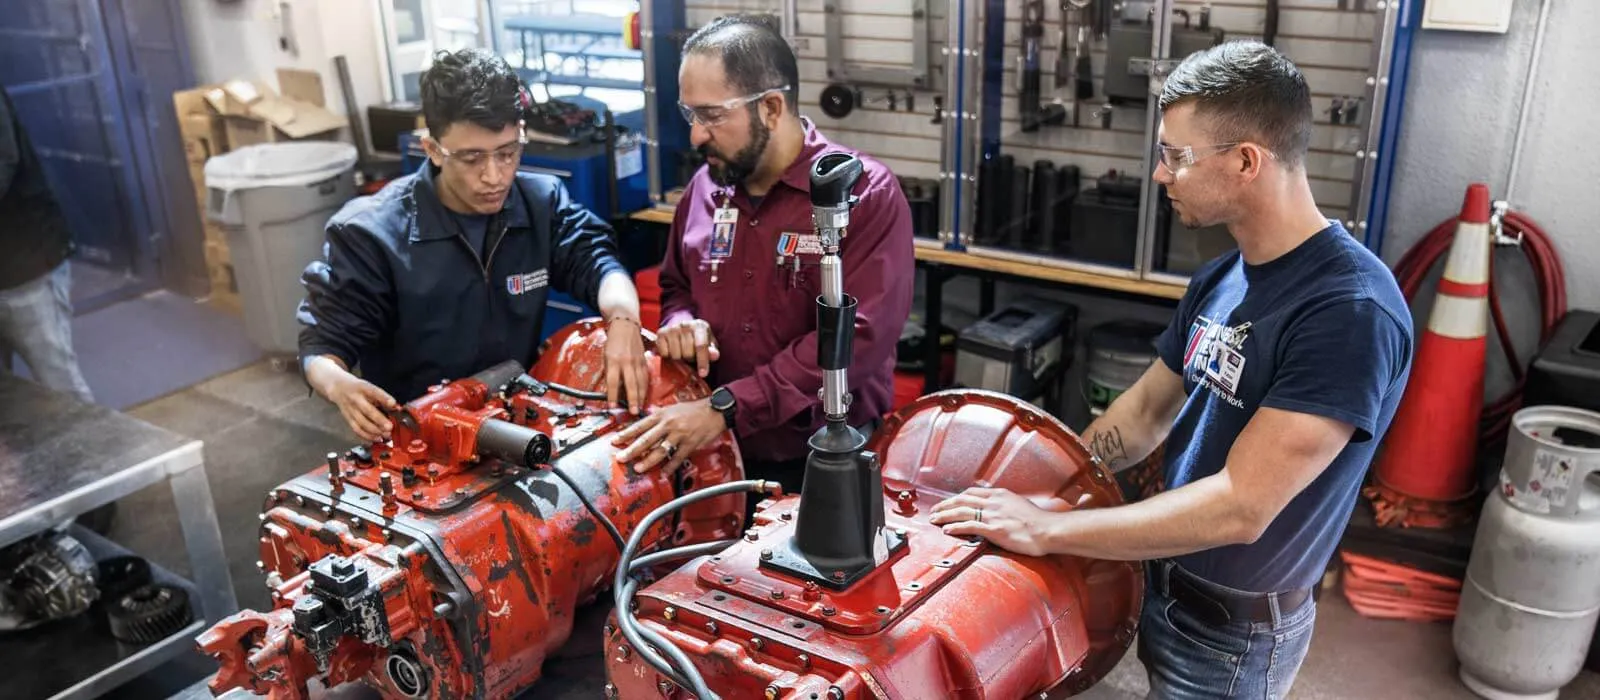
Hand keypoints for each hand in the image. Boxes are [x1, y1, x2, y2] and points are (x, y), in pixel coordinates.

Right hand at [316, 367, 397, 442]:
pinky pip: (356, 429)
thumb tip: (396, 408)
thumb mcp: (370, 387)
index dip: (384, 398)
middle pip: (367, 410)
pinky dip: (367, 435)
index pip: (374, 392)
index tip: (393, 404)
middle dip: (379, 420)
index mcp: (363, 387)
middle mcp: (355, 398)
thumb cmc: (359, 388)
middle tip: (390, 427)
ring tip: (386, 435)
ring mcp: (350, 410)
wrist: (338, 388)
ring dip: (375, 431)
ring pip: (362, 422)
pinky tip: (376, 438)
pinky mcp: (347, 418)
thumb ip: (382, 398)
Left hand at [604, 317, 649, 413]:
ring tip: (639, 408)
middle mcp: (626, 362)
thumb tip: (611, 389)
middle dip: (632, 400)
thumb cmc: (612, 342)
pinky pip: (645, 377)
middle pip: (631, 384)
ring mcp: (637, 362)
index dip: (613, 395)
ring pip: (641, 382)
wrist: (625, 326)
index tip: (612, 406)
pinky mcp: (644, 361)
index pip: (613, 381)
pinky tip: (644, 396)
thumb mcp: (605, 356)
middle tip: (633, 412)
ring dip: (640, 397)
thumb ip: (608, 372)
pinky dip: (645, 388)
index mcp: (614, 360)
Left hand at [612, 398, 726, 472]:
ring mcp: (679, 434)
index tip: (615, 441)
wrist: (715, 410)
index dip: (626, 434)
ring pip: (660, 449)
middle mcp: (668, 424)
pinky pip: (677, 457)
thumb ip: (658, 416)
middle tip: (621, 458)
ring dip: (648, 460)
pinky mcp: (690, 443)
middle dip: (632, 450)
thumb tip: (645, 421)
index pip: (640, 425)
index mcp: (662, 415)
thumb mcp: (672, 408)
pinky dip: (670, 467)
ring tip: (638, 468)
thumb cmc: (693, 409)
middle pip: (646, 439)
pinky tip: (663, 474)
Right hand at [656, 319, 719, 377]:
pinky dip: (668, 356)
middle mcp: (685, 324)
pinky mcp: (661, 333)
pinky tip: (672, 351)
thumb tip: (715, 355)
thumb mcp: (709, 344)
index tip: (703, 374)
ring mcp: (672, 328)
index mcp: (699, 326)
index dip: (702, 361)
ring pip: (675, 355)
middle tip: (690, 355)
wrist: (683, 328)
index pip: (701, 346)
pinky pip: (664, 353)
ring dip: (679, 358)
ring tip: (681, 352)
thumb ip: (712, 351)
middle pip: (687, 353)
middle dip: (690, 358)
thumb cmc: (698, 339)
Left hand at [928, 487, 1057, 556]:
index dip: (955, 498)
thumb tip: (997, 507)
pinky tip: (946, 529)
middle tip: (934, 511)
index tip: (947, 503)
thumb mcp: (1019, 504)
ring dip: (944, 515)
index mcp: (1000, 494)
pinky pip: (970, 526)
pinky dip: (955, 527)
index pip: (971, 493)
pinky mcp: (995, 530)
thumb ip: (1005, 504)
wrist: (1049, 530)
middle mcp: (994, 502)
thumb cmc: (1038, 521)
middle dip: (945, 505)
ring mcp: (993, 515)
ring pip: (962, 512)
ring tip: (934, 519)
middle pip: (962, 500)